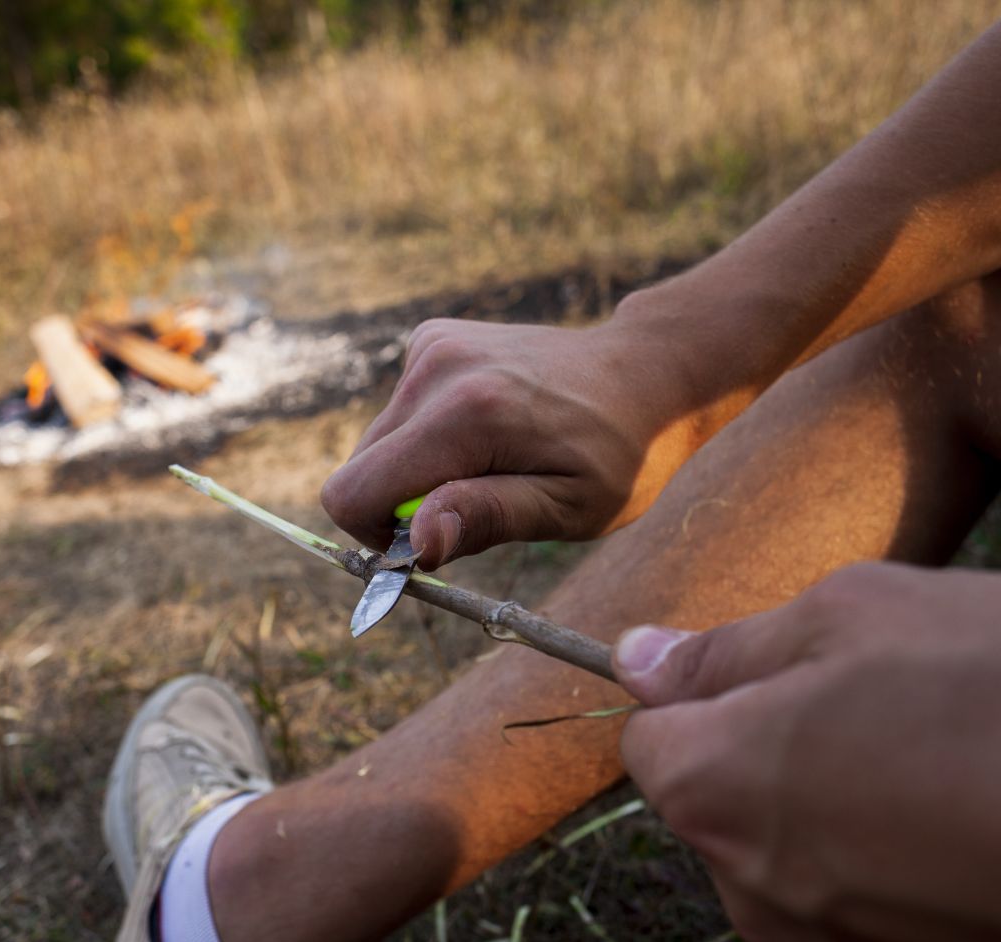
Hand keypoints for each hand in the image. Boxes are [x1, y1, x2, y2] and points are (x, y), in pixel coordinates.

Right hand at [321, 314, 729, 568]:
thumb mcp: (568, 508)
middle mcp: (437, 368)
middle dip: (405, 504)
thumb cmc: (617, 456)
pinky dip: (432, 435)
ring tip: (495, 464)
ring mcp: (432, 345)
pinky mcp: (433, 338)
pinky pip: (401, 412)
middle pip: (361, 469)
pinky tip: (489, 430)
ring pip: (380, 443)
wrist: (646, 375)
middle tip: (480, 505)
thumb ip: (487, 518)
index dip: (379, 535)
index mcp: (466, 415)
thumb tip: (416, 539)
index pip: (354, 492)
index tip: (435, 544)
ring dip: (423, 470)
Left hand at [612, 563, 1000, 941]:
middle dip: (792, 728)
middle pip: (727, 788)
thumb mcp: (876, 613)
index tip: (800, 653)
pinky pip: (878, 894)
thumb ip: (740, 645)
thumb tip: (643, 660)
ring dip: (864, 785)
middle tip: (915, 685)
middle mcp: (753, 893)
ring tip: (981, 746)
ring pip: (807, 839)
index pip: (650, 732)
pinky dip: (918, 848)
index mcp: (716, 790)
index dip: (713, 678)